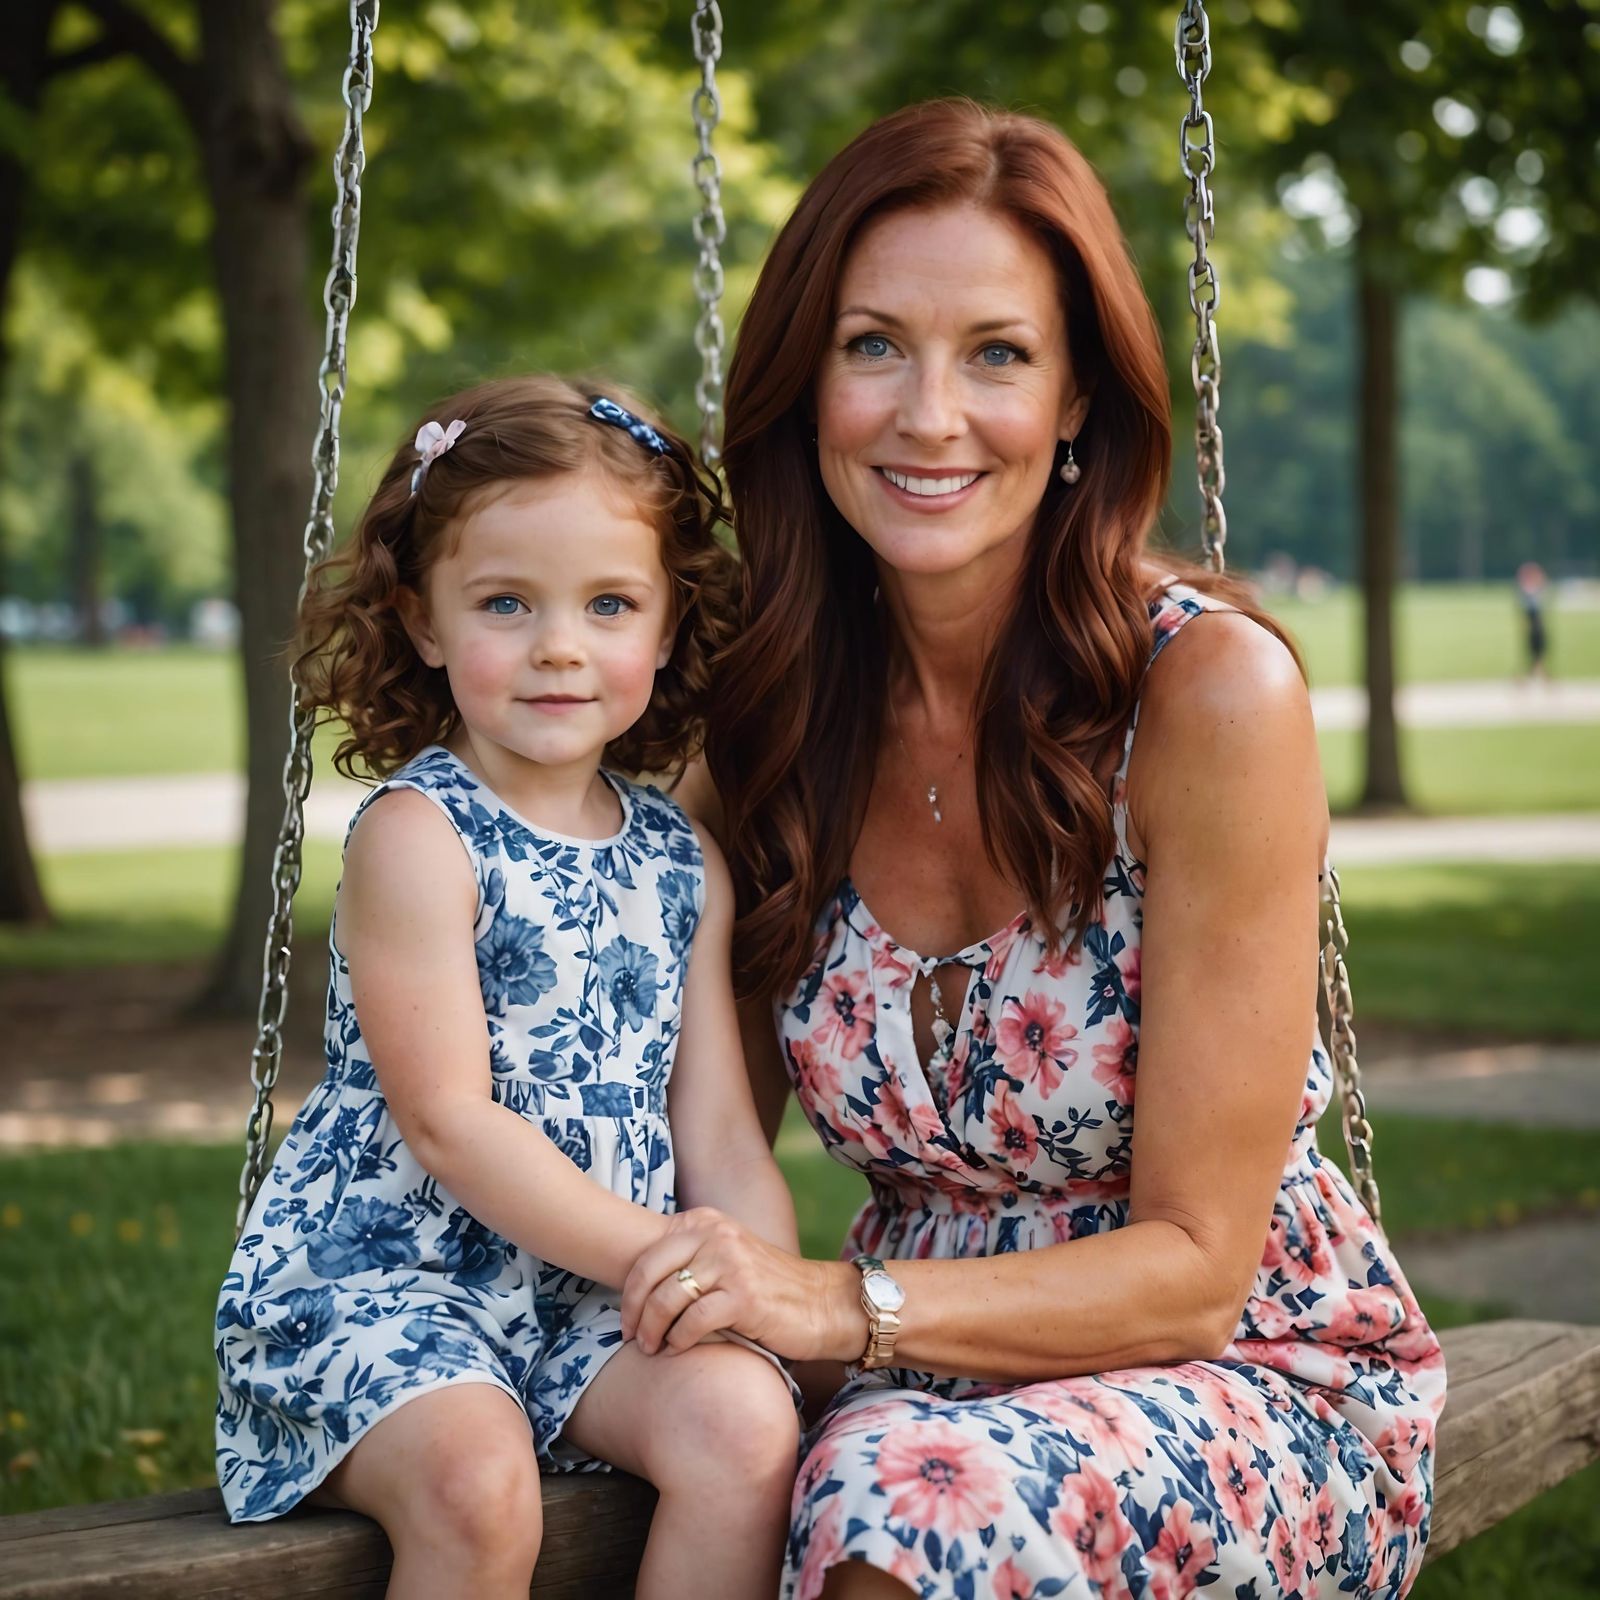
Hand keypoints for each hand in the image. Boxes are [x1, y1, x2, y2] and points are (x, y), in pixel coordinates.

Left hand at [620, 1207, 845, 1360]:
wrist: (821, 1304)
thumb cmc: (767, 1289)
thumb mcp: (725, 1257)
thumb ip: (689, 1258)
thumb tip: (634, 1285)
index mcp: (706, 1221)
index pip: (648, 1254)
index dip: (629, 1290)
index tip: (627, 1317)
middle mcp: (716, 1234)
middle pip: (650, 1273)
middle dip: (633, 1311)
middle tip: (631, 1337)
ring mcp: (730, 1262)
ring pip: (667, 1298)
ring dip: (652, 1330)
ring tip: (651, 1348)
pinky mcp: (743, 1295)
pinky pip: (692, 1321)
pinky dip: (678, 1340)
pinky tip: (678, 1351)